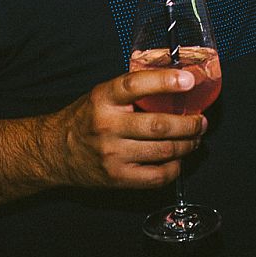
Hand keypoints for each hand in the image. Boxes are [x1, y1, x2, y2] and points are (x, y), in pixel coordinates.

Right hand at [50, 67, 207, 188]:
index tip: (189, 80)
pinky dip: (175, 168)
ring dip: (187, 145)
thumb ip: (132, 89)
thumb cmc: (85, 119)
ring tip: (194, 139)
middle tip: (200, 121)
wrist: (54, 152)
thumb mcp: (101, 95)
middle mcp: (107, 126)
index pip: (135, 85)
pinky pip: (156, 176)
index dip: (165, 81)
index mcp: (103, 99)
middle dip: (189, 124)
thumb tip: (175, 78)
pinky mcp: (117, 177)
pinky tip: (177, 160)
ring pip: (163, 151)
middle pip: (159, 126)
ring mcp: (112, 154)